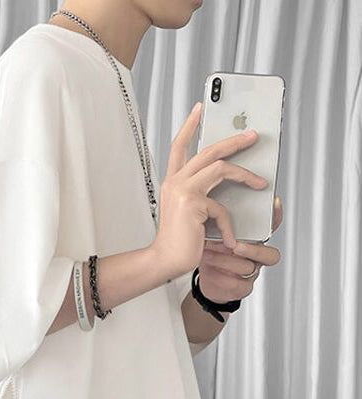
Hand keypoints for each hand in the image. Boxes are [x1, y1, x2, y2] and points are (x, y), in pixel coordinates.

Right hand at [151, 102, 269, 281]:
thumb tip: (228, 181)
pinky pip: (222, 207)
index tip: (201, 109)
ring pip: (220, 168)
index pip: (179, 146)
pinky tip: (231, 239)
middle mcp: (175, 181)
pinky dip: (229, 224)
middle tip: (252, 136)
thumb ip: (203, 194)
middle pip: (208, 150)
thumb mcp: (190, 212)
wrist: (165, 261)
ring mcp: (182, 190)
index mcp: (172, 182)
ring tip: (261, 181)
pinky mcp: (192, 203)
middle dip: (234, 140)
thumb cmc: (179, 241)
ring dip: (245, 174)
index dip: (190, 125)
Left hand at [198, 195, 282, 302]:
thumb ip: (220, 222)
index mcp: (254, 240)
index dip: (276, 216)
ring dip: (226, 260)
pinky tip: (209, 269)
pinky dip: (220, 276)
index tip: (274, 202)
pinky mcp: (242, 288)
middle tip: (235, 245)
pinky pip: (237, 284)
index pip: (271, 227)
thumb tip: (215, 204)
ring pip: (248, 268)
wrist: (208, 281)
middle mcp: (256, 257)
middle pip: (269, 254)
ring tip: (208, 253)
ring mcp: (251, 274)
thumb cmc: (214, 254)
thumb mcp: (215, 234)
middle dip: (252, 250)